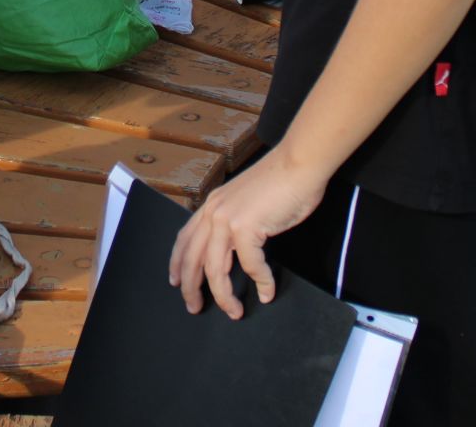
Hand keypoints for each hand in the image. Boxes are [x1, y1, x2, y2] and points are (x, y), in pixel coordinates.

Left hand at [169, 147, 327, 319]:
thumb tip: (237, 249)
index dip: (177, 263)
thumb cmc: (281, 182)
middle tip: (195, 308)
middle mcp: (214, 211)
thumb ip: (236, 222)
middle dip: (192, 288)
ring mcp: (228, 218)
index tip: (176, 283)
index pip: (185, 238)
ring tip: (235, 311)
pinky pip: (250, 265)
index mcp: (213, 205)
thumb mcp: (247, 202)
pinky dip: (261, 281)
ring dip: (225, 295)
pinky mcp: (246, 227)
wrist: (299, 163)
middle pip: (193, 259)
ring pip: (216, 269)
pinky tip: (268, 290)